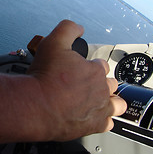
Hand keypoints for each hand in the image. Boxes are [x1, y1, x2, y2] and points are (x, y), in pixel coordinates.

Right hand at [28, 20, 126, 140]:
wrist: (35, 105)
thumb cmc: (44, 78)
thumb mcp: (53, 41)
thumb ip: (68, 29)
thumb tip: (78, 28)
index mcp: (95, 70)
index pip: (101, 65)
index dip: (92, 66)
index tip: (82, 69)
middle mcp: (101, 89)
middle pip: (110, 83)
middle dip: (102, 83)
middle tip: (86, 84)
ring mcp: (99, 108)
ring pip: (117, 103)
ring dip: (111, 100)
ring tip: (99, 100)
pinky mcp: (94, 126)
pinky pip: (108, 123)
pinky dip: (104, 120)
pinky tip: (95, 117)